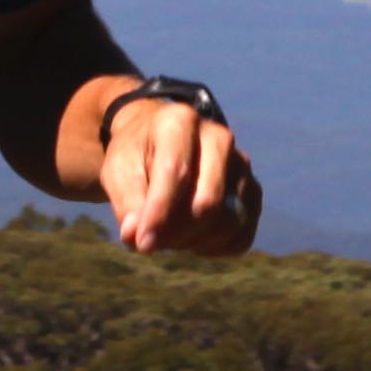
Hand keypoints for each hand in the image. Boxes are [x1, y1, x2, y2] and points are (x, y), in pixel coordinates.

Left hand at [104, 89, 259, 256]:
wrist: (159, 144)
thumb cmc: (136, 156)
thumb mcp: (119, 170)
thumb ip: (126, 202)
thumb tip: (137, 239)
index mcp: (180, 122)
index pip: (176, 173)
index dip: (159, 214)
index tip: (142, 244)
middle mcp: (219, 138)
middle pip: (208, 203)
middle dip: (176, 233)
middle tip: (150, 240)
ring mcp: (241, 165)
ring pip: (228, 223)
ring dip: (193, 243)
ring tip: (167, 236)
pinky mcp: (252, 191)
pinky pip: (242, 236)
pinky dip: (214, 248)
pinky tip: (190, 241)